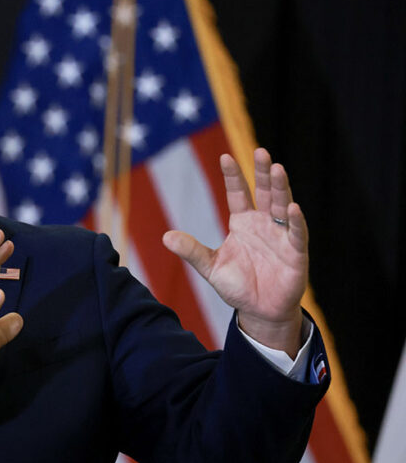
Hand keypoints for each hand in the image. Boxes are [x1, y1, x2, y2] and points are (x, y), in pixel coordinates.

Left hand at [162, 148, 307, 356]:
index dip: (233, 176)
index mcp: (243, 223)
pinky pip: (297, 233)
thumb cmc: (237, 286)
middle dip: (263, 172)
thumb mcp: (210, 267)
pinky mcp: (296, 253)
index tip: (224, 156)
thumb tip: (165, 237)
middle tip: (261, 151)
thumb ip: (192, 251)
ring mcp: (281, 236)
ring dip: (281, 188)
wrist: (259, 311)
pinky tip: (293, 207)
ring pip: (282, 206)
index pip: (238, 193)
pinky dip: (296, 221)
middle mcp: (264, 224)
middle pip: (265, 192)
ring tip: (278, 168)